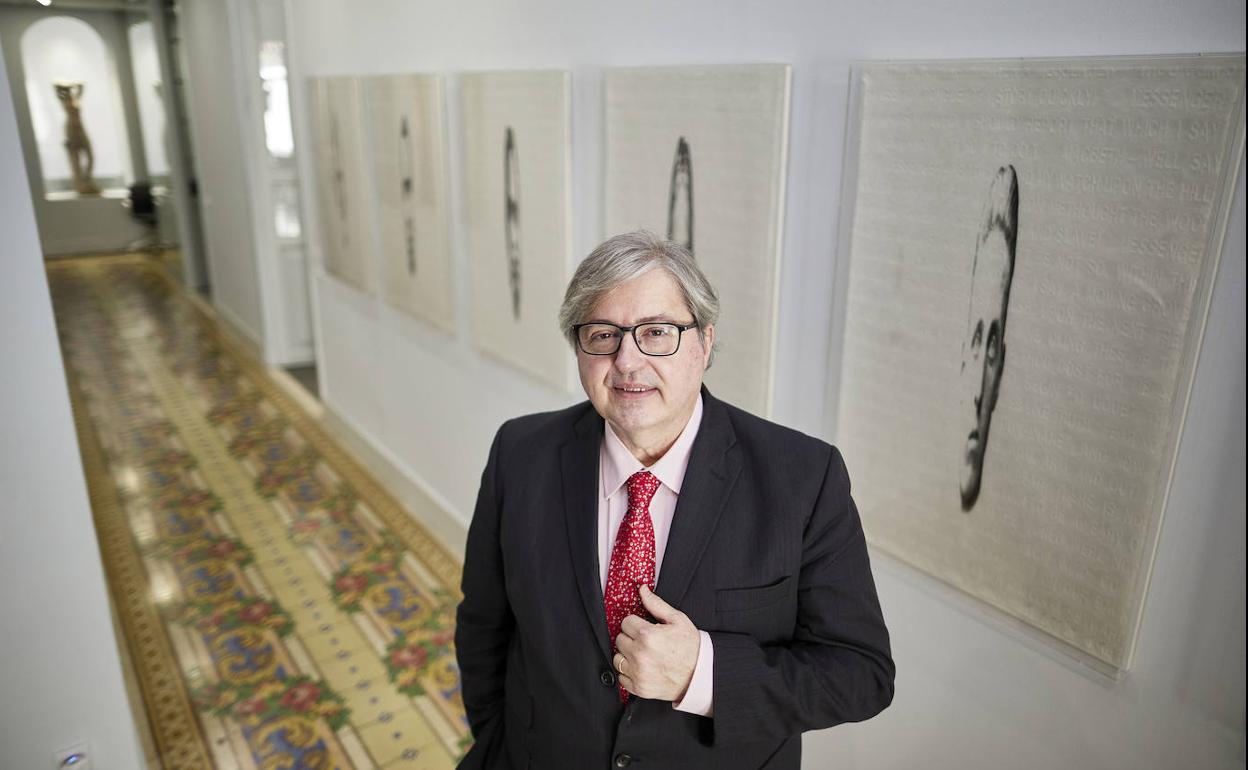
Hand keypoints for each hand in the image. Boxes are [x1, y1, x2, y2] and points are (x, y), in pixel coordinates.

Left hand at [613, 585, 699, 700]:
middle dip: (631, 638)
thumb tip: (642, 590)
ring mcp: (638, 673)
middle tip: (646, 641)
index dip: (636, 623)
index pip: (625, 622)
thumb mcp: (677, 620)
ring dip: (627, 655)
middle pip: (619, 639)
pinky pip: (621, 677)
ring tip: (643, 655)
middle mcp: (639, 654)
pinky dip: (629, 673)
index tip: (644, 628)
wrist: (700, 675)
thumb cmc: (690, 647)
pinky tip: (642, 668)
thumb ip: (656, 604)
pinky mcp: (639, 688)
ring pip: (617, 658)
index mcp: (647, 635)